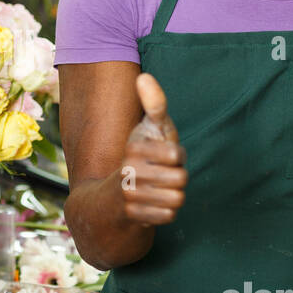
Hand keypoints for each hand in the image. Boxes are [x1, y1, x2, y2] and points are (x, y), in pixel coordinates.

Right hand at [120, 73, 187, 225]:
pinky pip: (168, 216)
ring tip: (156, 191)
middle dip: (177, 179)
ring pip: (177, 199)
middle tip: (161, 176)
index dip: (177, 157)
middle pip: (181, 179)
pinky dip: (164, 213)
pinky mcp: (131, 216)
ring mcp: (129, 195)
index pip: (177, 156)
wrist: (111, 199)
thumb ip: (154, 104)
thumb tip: (143, 76)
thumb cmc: (140, 157)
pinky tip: (151, 206)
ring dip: (172, 197)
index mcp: (133, 147)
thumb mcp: (149, 129)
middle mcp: (128, 170)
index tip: (164, 157)